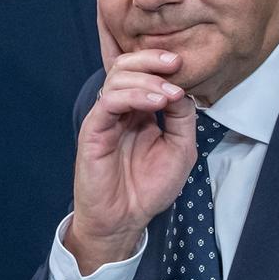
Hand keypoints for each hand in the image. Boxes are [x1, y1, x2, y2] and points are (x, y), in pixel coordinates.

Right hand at [65, 11, 196, 271]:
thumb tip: (182, 89)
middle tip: (175, 64)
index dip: (162, 63)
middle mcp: (121, 109)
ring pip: (117, 79)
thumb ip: (182, 119)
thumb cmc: (149, 187)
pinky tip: (155, 102)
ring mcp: (106, 118)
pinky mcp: (93, 130)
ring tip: (169, 93)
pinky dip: (133, 96)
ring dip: (147, 80)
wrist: (126, 219)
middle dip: (151, 60)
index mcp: (140, 110)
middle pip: (127, 67)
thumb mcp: (181, 149)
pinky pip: (109, 102)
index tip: (185, 64)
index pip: (145, 74)